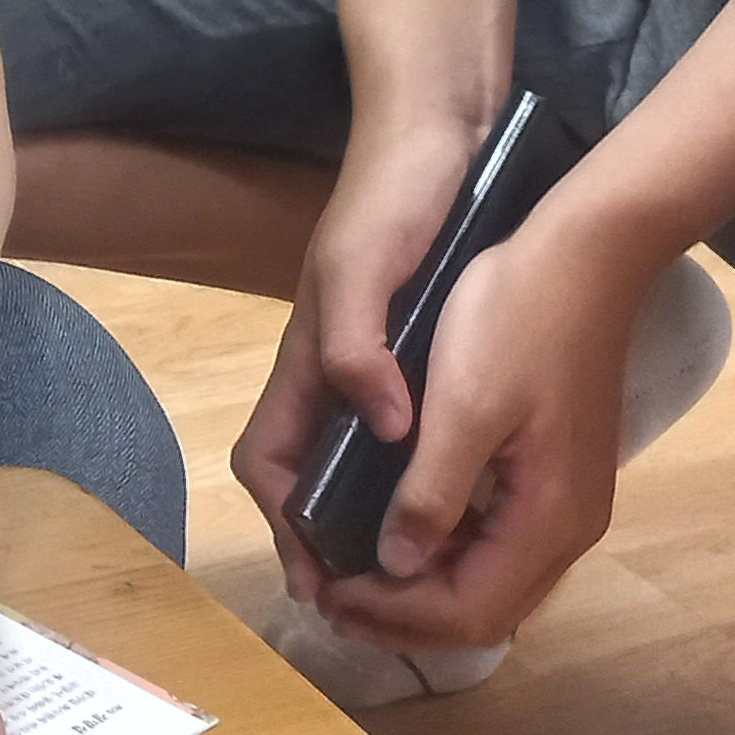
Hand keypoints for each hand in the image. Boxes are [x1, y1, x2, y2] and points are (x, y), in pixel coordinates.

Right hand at [230, 99, 489, 604]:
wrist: (440, 131)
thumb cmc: (392, 198)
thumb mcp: (362, 268)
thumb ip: (357, 348)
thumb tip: (380, 431)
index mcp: (308, 360)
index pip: (272, 463)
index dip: (287, 526)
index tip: (323, 583)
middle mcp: (335, 371)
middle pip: (312, 475)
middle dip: (330, 542)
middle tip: (379, 602)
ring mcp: (377, 362)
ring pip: (359, 460)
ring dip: (376, 517)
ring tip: (422, 570)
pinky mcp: (420, 351)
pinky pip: (407, 435)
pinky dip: (420, 478)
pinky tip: (462, 495)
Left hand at [303, 214, 651, 656]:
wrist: (589, 252)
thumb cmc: (517, 319)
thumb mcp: (463, 404)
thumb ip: (430, 494)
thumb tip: (393, 568)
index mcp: (548, 519)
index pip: (467, 612)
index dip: (394, 616)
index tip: (329, 595)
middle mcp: (569, 529)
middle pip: (483, 612)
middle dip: (405, 617)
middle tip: (333, 598)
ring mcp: (571, 504)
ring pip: (494, 585)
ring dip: (425, 593)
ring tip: (357, 575)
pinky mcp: (562, 477)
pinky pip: (502, 548)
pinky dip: (451, 558)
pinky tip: (404, 533)